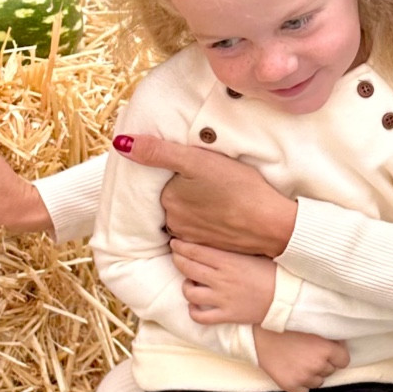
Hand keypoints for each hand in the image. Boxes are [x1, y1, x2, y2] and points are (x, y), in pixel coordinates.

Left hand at [118, 134, 297, 255]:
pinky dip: (210, 222)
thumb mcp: (198, 160)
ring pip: (188, 216)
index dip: (181, 173)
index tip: (198, 169)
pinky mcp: (211, 247)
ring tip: (220, 198)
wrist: (271, 224)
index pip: (165, 181)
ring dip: (198, 208)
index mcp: (168, 200)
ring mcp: (192, 238)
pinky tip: (226, 213)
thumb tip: (121, 144)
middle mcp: (174, 223)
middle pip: (175, 199)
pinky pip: (202, 230)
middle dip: (187, 192)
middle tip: (212, 181)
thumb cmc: (238, 188)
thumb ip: (158, 151)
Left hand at [174, 244, 276, 325]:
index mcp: (228, 261)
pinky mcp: (226, 315)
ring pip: (189, 292)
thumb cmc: (274, 271)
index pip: (195, 250)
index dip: (181, 245)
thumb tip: (217, 238)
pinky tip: (195, 304)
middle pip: (187, 267)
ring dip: (185, 285)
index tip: (176, 242)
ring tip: (190, 282)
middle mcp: (221, 279)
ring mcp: (222, 299)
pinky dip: (193, 311)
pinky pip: (200, 316)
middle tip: (177, 256)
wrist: (289, 297)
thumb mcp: (253, 253)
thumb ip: (232, 248)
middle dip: (178, 259)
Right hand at [254, 328, 348, 391]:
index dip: (337, 355)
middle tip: (309, 354)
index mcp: (325, 349)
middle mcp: (317, 365)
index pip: (344, 361)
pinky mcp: (290, 386)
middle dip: (323, 364)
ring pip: (318, 382)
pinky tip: (293, 373)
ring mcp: (303, 377)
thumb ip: (329, 338)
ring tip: (300, 363)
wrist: (259, 334)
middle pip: (330, 371)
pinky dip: (301, 385)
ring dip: (313, 375)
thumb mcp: (312, 326)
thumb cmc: (286, 326)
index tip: (328, 351)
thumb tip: (340, 345)